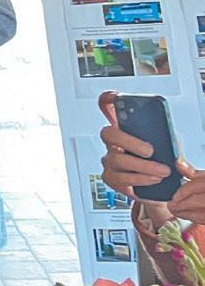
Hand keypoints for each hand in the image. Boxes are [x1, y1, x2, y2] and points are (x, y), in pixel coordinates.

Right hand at [98, 92, 204, 220]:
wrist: (161, 188)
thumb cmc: (162, 163)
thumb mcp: (169, 148)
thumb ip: (172, 146)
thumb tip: (176, 155)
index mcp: (127, 129)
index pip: (110, 109)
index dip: (109, 101)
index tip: (116, 98)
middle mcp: (114, 143)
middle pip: (109, 134)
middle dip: (130, 142)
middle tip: (150, 151)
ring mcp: (110, 160)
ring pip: (117, 159)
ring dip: (143, 166)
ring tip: (162, 171)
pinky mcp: (111, 178)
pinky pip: (121, 178)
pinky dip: (140, 179)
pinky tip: (153, 178)